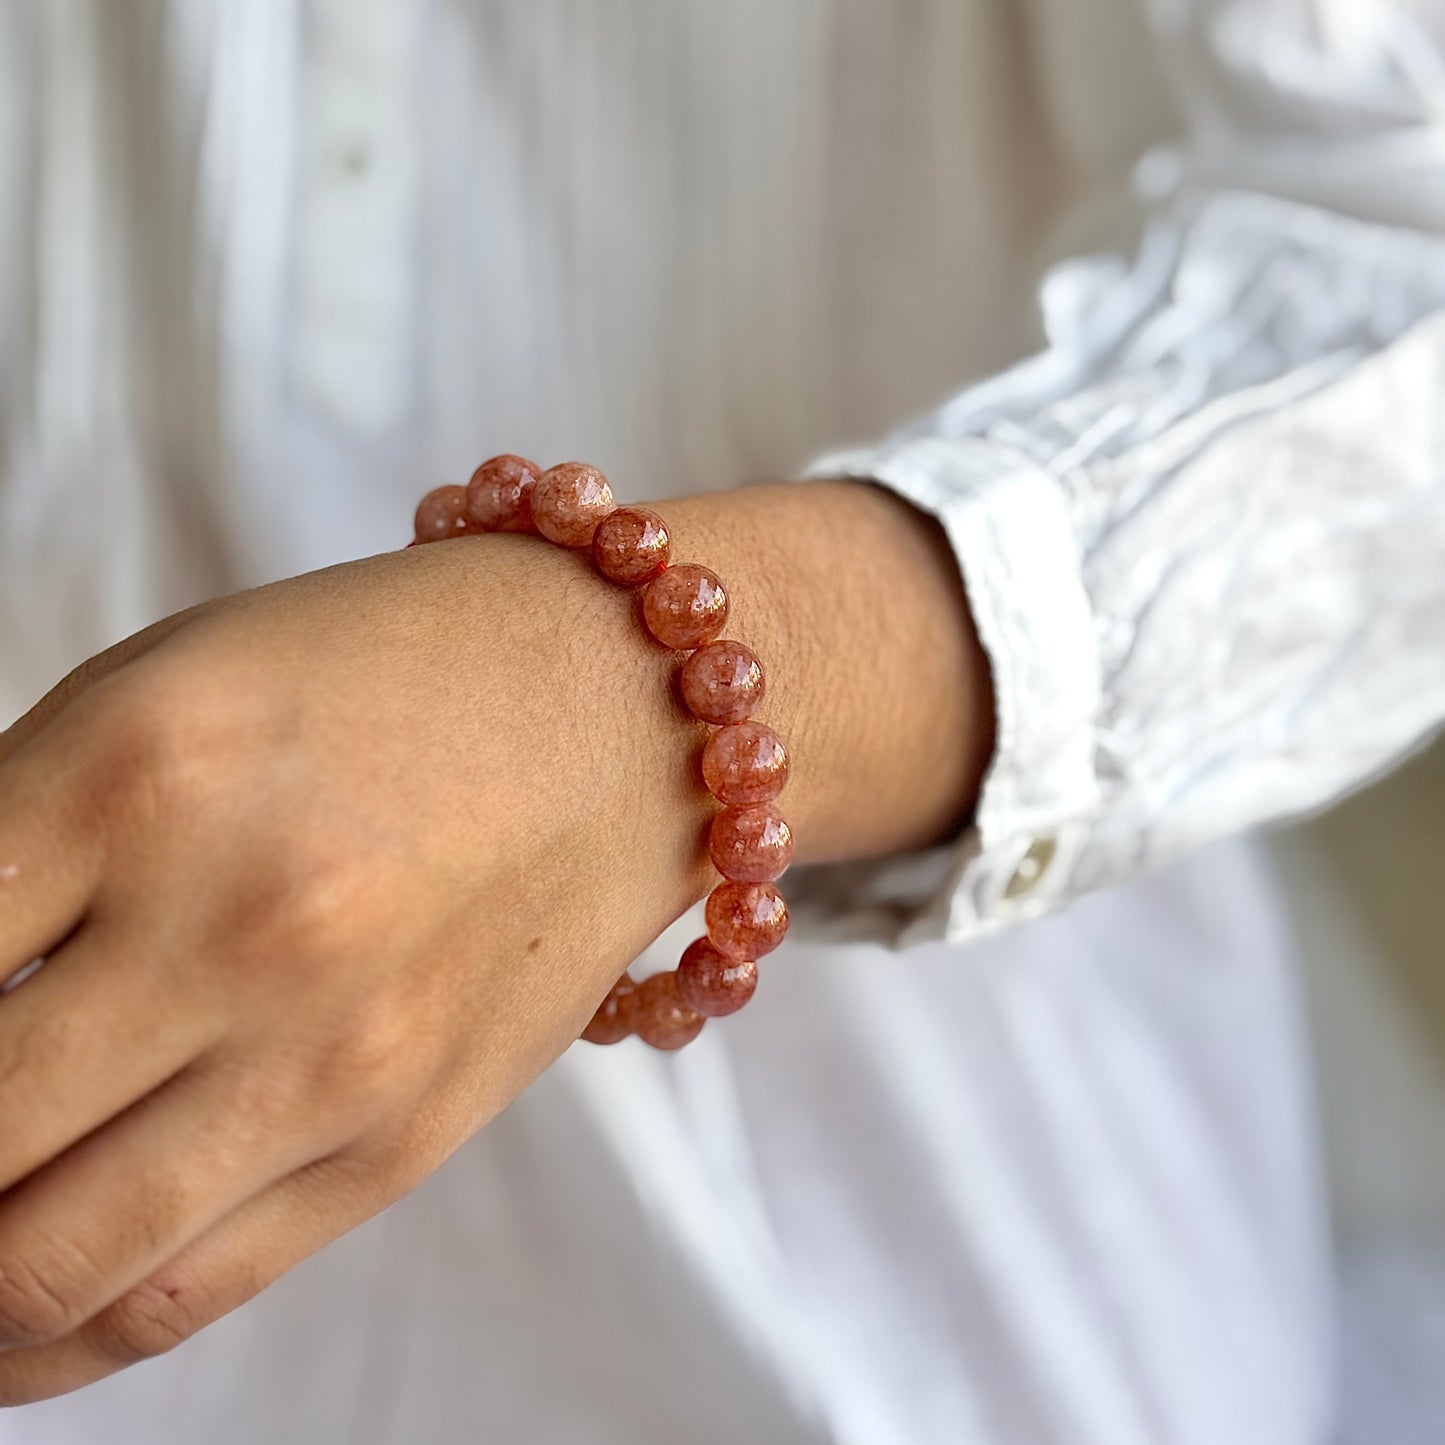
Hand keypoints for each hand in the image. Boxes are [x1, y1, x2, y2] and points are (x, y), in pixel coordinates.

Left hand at [0, 481, 990, 1403]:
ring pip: (40, 1264)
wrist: (617, 708)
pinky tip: (13, 1322)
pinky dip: (52, 1340)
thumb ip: (15, 856)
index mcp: (139, 770)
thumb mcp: (167, 698)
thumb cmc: (384, 677)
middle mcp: (237, 924)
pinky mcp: (401, 1140)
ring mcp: (332, 1052)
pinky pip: (179, 1297)